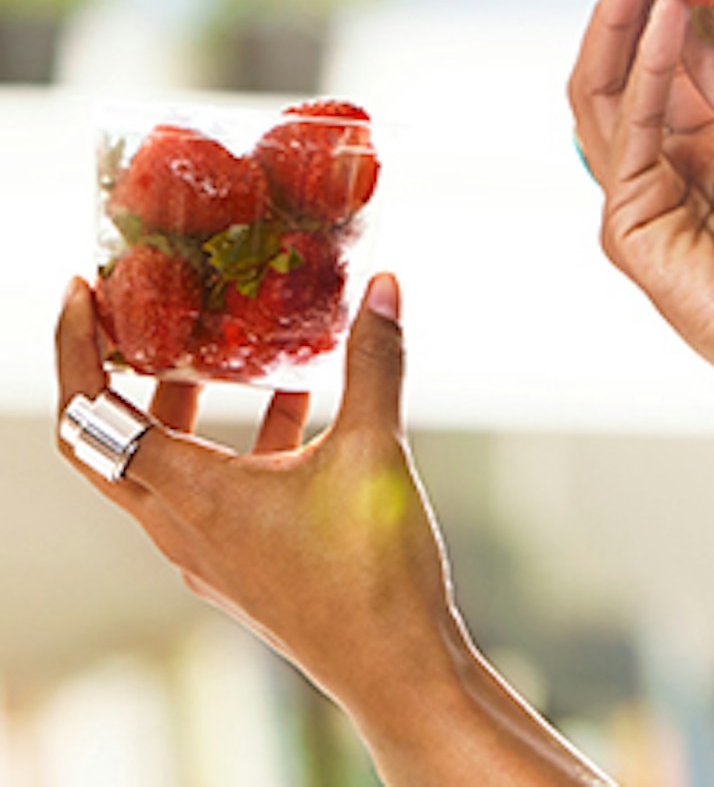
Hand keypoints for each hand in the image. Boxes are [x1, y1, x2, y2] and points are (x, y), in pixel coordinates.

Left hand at [54, 274, 472, 746]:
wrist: (396, 668)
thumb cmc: (372, 572)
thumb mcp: (376, 450)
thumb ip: (376, 362)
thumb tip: (384, 287)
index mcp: (192, 496)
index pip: (94, 413)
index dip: (74, 348)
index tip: (84, 290)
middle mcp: (182, 528)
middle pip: (113, 438)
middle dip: (119, 369)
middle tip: (140, 312)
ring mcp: (210, 552)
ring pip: (167, 464)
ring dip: (184, 403)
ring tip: (227, 349)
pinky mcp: (244, 565)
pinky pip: (214, 489)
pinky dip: (235, 439)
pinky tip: (299, 408)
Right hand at [568, 0, 713, 395]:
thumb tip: (686, 2)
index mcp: (691, 143)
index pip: (654, 59)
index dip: (655, 0)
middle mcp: (654, 163)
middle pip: (615, 69)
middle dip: (625, 0)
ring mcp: (633, 193)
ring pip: (603, 91)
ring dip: (622, 19)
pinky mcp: (625, 221)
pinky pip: (628, 128)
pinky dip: (645, 66)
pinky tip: (665, 16)